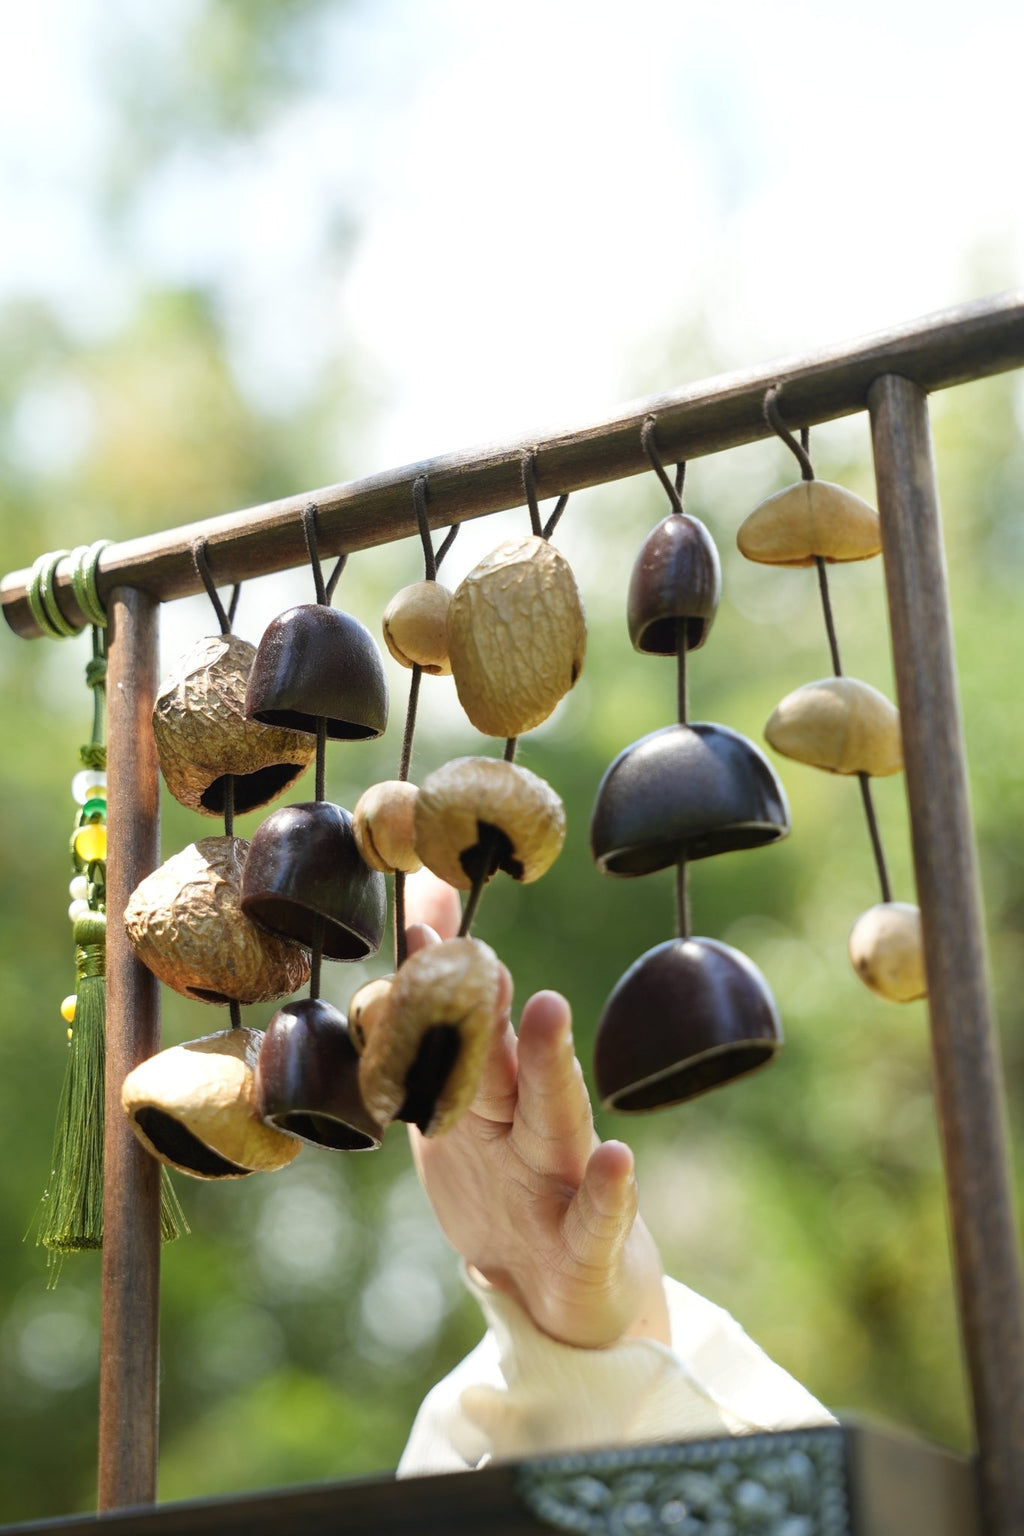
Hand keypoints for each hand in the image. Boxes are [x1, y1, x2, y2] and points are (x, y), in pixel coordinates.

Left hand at [403, 870, 669, 1349]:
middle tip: (476, 950)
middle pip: (506, 1064)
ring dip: (551, 1065)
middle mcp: (527, 1132)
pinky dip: (608, 1191)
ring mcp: (561, 1187)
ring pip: (555, 1120)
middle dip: (483, 1000)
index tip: (416, 924)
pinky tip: (617, 1157)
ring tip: (547, 1009)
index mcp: (489, 1107)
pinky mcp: (586, 1250)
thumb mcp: (461, 1118)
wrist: (558, 1308)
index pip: (463, 1038)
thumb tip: (421, 926)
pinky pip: (597, 1219)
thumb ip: (446, 1037)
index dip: (439, 987)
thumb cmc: (504, 1195)